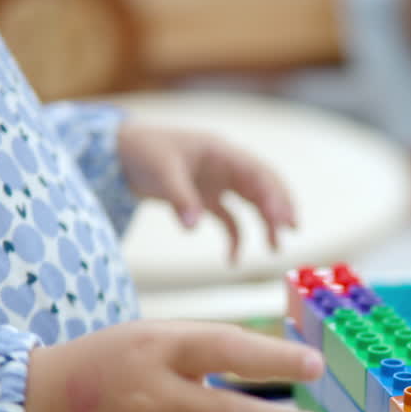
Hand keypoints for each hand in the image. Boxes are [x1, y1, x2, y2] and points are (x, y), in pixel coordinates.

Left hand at [118, 123, 296, 262]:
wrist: (118, 152)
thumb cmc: (142, 152)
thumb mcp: (161, 173)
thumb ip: (180, 199)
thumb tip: (193, 227)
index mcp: (220, 152)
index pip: (256, 172)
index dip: (273, 194)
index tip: (282, 218)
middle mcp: (225, 167)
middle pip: (262, 186)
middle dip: (279, 207)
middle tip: (292, 230)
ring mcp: (217, 183)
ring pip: (251, 203)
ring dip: (265, 224)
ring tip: (275, 248)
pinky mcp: (205, 198)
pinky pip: (228, 219)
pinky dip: (234, 238)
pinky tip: (232, 260)